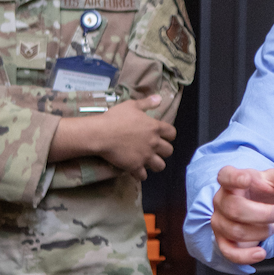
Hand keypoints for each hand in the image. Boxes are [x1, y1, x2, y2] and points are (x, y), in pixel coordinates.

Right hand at [49, 94, 175, 179]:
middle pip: (169, 151)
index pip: (172, 133)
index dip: (169, 135)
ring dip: (155, 164)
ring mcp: (145, 156)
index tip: (163, 136)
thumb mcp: (131, 105)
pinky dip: (140, 174)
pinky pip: (143, 175)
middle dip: (163, 151)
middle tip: (155, 150)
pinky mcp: (135, 166)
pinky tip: (136, 171)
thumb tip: (159, 98)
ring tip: (148, 162)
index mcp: (154, 128)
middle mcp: (153, 143)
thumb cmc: (115, 117)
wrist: (101, 134)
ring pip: (160, 165)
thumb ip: (147, 103)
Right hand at [211, 164, 273, 265]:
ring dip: (260, 232)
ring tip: (272, 227)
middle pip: (234, 209)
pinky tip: (261, 253)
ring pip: (235, 231)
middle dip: (263, 214)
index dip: (235, 178)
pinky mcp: (222, 240)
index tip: (247, 179)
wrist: (257, 209)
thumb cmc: (262, 192)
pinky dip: (245, 256)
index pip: (226, 176)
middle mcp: (220, 200)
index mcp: (231, 181)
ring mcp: (219, 221)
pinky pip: (228, 252)